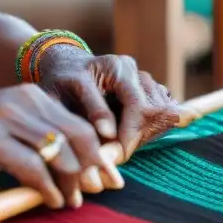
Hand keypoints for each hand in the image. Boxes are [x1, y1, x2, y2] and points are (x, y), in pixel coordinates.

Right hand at [0, 84, 124, 209]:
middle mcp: (20, 101)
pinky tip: (50, 200)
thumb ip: (31, 138)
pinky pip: (32, 167)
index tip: (110, 176)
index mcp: (27, 96)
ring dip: (72, 181)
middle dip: (94, 166)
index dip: (99, 151)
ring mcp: (4, 118)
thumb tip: (71, 167)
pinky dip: (47, 188)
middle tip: (99, 191)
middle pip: (77, 135)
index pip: (79, 122)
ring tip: (72, 201)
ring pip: (59, 151)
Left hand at [38, 47, 187, 160]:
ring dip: (143, 135)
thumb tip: (109, 135)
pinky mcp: (149, 86)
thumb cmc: (59, 85)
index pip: (135, 105)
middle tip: (115, 157)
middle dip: (135, 138)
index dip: (126, 136)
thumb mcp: (58, 98)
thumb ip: (82, 114)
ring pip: (161, 111)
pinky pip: (165, 111)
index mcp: (110, 66)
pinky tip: (128, 136)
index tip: (111, 157)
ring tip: (119, 146)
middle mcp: (129, 67)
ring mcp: (141, 75)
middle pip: (151, 109)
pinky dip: (150, 129)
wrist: (65, 68)